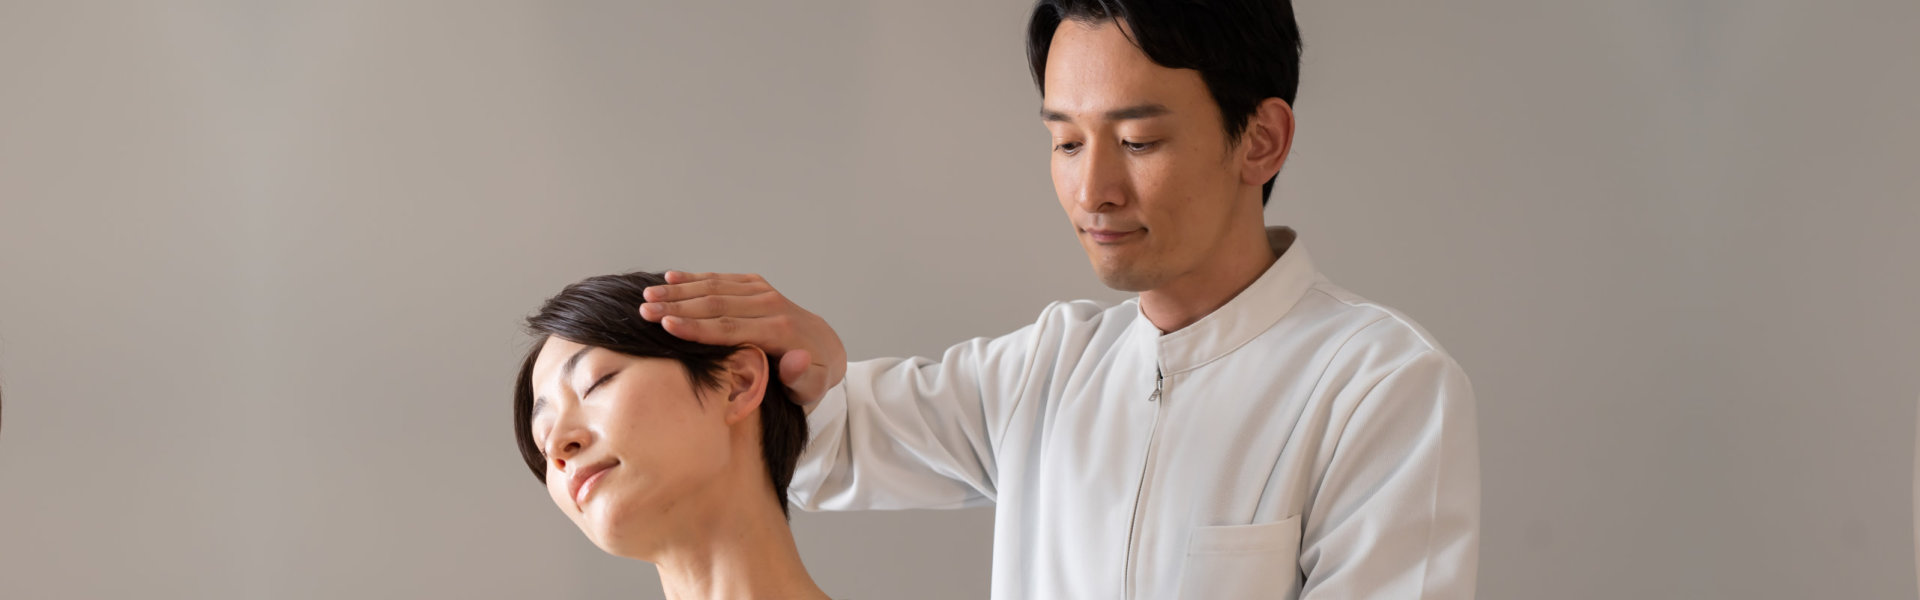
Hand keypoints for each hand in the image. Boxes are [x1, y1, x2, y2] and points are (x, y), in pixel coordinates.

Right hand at [638, 271, 846, 410]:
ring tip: (647, 294)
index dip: (696, 327)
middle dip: (677, 306)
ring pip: (715, 288)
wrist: (826, 348)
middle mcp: (771, 306)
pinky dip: (695, 278)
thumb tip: (797, 360)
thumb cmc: (813, 378)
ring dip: (679, 290)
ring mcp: (763, 293)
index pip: (731, 328)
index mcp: (781, 332)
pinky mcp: (757, 286)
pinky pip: (722, 280)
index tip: (666, 325)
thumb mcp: (814, 388)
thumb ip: (804, 378)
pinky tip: (670, 277)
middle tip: (644, 310)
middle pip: (717, 304)